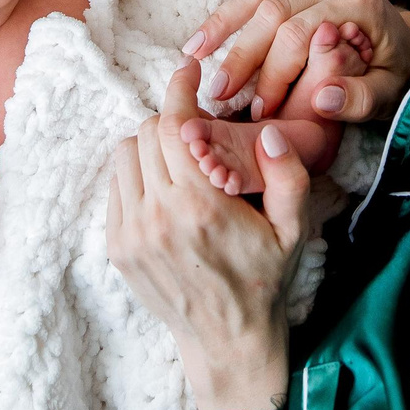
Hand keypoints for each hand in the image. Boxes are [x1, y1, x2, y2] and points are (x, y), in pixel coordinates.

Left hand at [107, 64, 312, 409]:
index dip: (180, 88)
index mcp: (202, 205)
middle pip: (147, 133)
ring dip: (149, 146)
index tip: (187, 68)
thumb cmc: (264, 280)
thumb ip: (287, 175)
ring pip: (125, 155)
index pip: (175, 125)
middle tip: (195, 130)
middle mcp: (159, 215)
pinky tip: (164, 189)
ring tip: (178, 160)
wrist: (227, 341)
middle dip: (171, 122)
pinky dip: (137, 176)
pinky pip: (116, 187)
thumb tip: (269, 131)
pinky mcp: (118, 247)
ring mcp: (132, 233)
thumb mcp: (293, 229)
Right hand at [185, 0, 409, 122]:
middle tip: (218, 93)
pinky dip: (228, 12)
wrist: (405, 41)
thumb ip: (360, 99)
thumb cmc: (395, 70)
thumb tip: (322, 100)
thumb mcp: (389, 93)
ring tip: (194, 57)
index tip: (260, 111)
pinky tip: (204, 37)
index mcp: (360, 2)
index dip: (275, 74)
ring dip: (223, 25)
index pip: (302, 34)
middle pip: (275, 10)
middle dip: (242, 54)